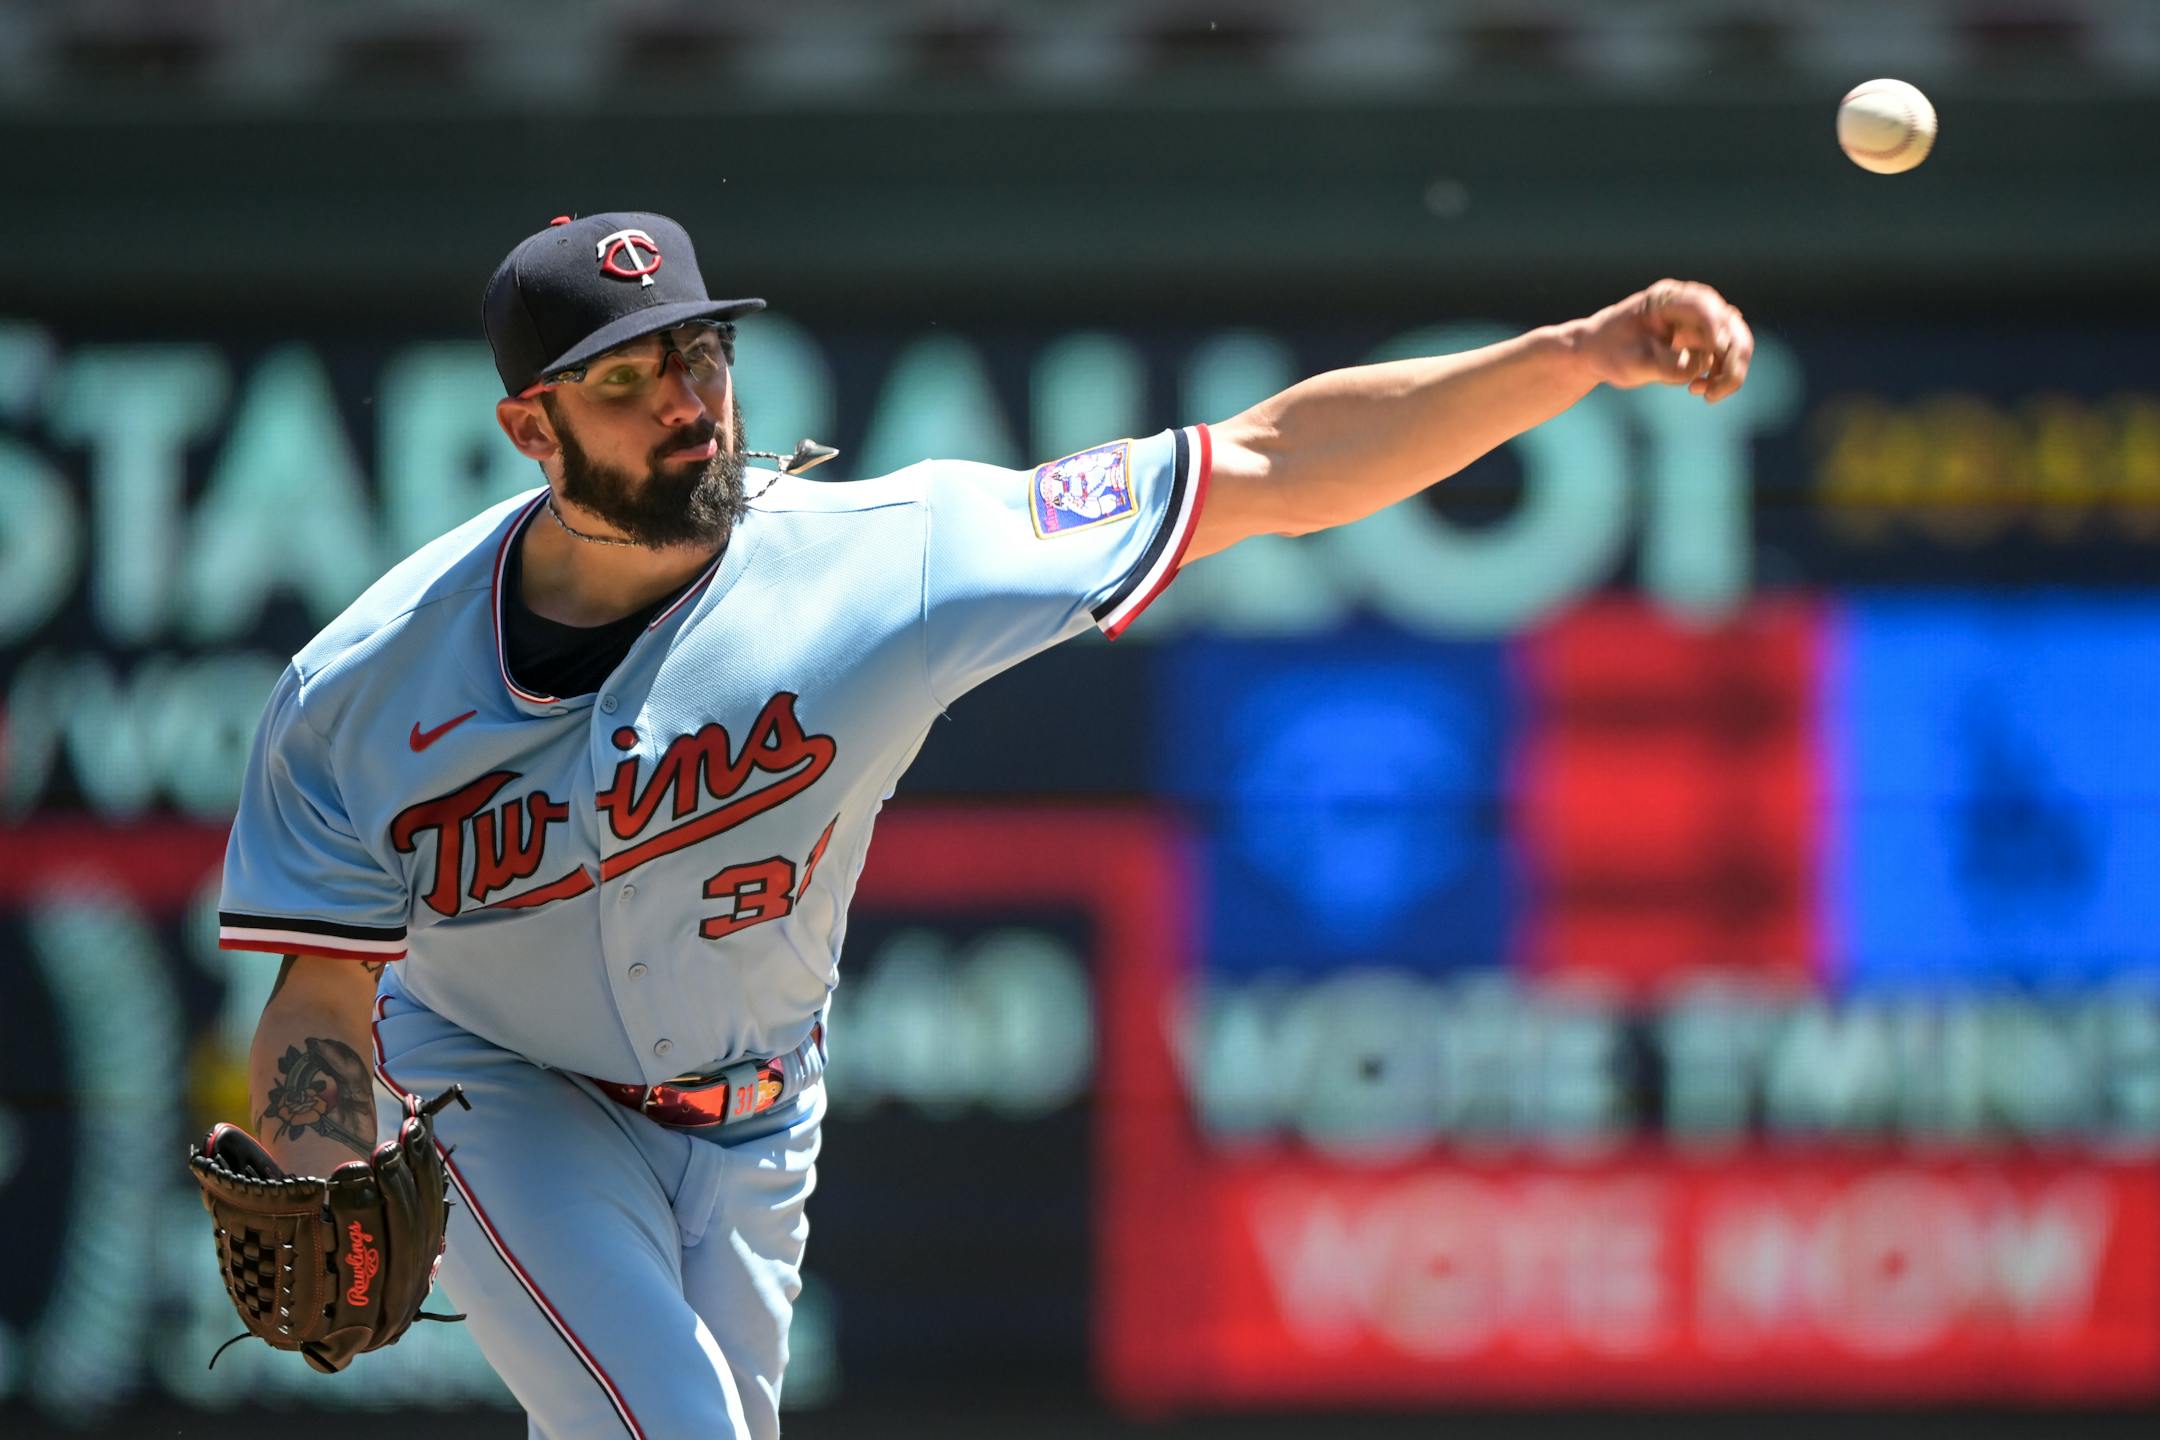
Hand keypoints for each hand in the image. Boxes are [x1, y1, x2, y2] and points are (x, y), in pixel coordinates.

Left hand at [1570, 279, 1753, 401]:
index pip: (1702, 303)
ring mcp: (1701, 323)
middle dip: (1730, 358)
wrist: (1601, 352)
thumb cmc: (1609, 350)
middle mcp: (1690, 306)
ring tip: (1706, 393)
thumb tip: (1697, 368)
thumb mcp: (1629, 362)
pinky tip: (1698, 389)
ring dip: (1730, 372)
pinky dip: (1722, 377)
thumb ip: (1663, 365)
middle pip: (1730, 324)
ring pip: (1737, 342)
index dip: (1714, 323)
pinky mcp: (1705, 343)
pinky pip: (1727, 358)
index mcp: (1666, 298)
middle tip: (1712, 390)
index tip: (1716, 347)